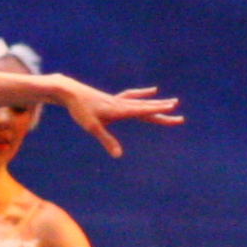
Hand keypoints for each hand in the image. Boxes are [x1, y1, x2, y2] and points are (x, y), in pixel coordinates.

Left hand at [53, 78, 183, 156]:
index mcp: (120, 110)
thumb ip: (107, 140)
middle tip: (177, 107)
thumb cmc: (80, 110)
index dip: (158, 111)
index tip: (173, 109)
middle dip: (162, 108)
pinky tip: (149, 92)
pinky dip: (141, 95)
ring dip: (155, 102)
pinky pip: (131, 96)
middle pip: (146, 106)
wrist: (69, 91)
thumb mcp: (92, 128)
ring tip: (169, 102)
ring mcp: (117, 100)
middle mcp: (121, 104)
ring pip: (141, 101)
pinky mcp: (111, 99)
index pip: (143, 111)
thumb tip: (119, 155)